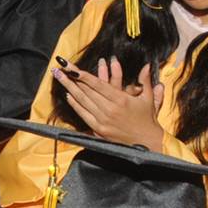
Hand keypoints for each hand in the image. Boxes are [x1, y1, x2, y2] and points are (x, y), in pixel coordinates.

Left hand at [51, 57, 166, 147]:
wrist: (147, 142)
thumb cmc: (147, 119)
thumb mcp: (148, 99)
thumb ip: (145, 81)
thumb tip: (147, 65)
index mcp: (121, 99)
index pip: (98, 84)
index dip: (83, 75)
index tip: (71, 67)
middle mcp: (109, 109)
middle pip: (86, 91)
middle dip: (71, 78)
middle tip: (59, 68)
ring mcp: (103, 120)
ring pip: (82, 101)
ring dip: (69, 88)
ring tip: (59, 77)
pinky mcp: (99, 129)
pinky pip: (83, 114)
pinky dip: (75, 104)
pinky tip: (68, 95)